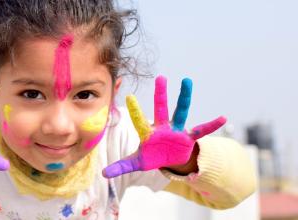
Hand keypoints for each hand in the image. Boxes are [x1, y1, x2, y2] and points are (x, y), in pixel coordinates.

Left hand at [103, 75, 225, 177]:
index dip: (136, 111)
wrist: (170, 159)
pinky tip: (223, 118)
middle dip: (161, 94)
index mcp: (148, 133)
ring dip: (184, 98)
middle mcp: (163, 128)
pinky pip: (201, 130)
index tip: (129, 96)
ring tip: (187, 81)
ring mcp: (177, 130)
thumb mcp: (137, 163)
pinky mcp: (189, 137)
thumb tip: (103, 174)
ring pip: (181, 112)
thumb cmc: (152, 156)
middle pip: (161, 109)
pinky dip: (211, 125)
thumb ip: (121, 166)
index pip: (140, 121)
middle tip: (160, 77)